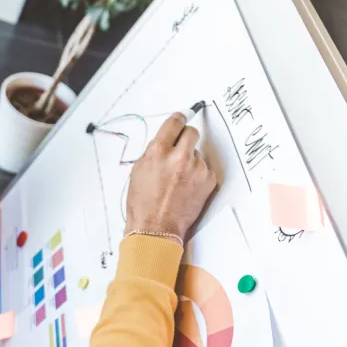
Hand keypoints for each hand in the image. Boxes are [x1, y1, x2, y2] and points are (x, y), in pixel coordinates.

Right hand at [125, 114, 216, 241]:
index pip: (174, 123)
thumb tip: (165, 141)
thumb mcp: (138, 172)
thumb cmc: (143, 204)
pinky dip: (197, 175)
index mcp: (158, 152)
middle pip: (192, 132)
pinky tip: (186, 188)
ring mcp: (196, 168)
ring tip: (178, 180)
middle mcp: (179, 156)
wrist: (156, 228)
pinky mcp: (208, 180)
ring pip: (197, 153)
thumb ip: (153, 153)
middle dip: (186, 137)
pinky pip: (205, 169)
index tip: (181, 118)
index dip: (178, 119)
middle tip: (181, 147)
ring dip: (190, 161)